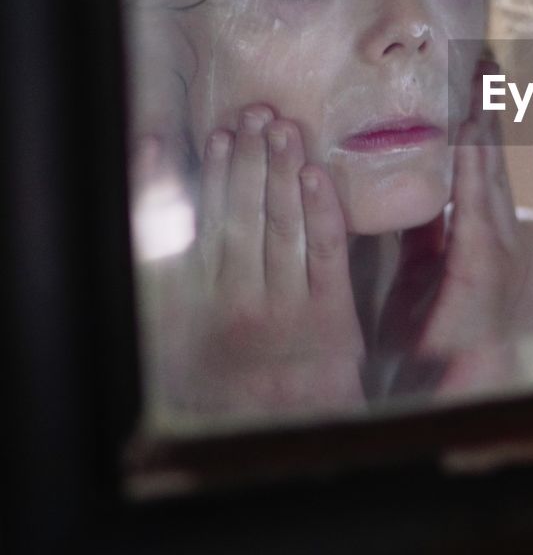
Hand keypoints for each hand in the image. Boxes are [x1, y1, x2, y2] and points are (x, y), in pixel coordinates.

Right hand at [144, 106, 365, 415]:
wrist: (292, 441)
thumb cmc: (241, 390)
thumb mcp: (196, 345)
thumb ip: (185, 288)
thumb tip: (177, 216)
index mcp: (205, 310)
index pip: (204, 228)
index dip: (210, 179)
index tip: (215, 135)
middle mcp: (240, 306)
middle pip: (242, 219)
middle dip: (247, 162)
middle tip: (254, 113)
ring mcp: (288, 311)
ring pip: (282, 228)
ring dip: (280, 173)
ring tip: (281, 127)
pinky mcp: (333, 319)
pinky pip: (326, 254)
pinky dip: (322, 211)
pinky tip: (318, 174)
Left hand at [382, 62, 527, 395]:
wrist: (454, 386)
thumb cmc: (436, 334)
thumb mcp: (419, 271)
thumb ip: (420, 231)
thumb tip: (407, 193)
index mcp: (477, 231)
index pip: (476, 164)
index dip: (474, 120)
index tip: (472, 75)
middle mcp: (496, 231)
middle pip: (490, 156)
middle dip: (488, 107)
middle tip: (485, 57)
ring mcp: (498, 244)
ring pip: (491, 170)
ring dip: (487, 123)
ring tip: (484, 79)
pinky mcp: (487, 264)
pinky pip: (480, 202)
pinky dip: (475, 166)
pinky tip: (470, 134)